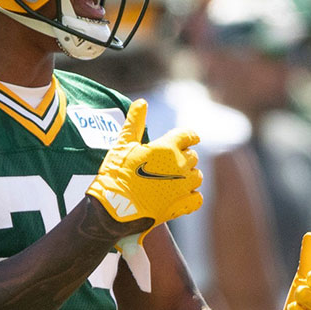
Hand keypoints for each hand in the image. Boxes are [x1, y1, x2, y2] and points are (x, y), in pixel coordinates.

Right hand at [85, 99, 203, 249]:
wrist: (113, 208)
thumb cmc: (115, 174)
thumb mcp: (122, 145)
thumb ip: (134, 122)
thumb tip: (142, 102)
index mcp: (167, 148)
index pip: (188, 136)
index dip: (190, 136)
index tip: (191, 138)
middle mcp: (179, 166)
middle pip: (193, 157)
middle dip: (184, 157)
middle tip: (171, 163)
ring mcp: (182, 187)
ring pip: (197, 177)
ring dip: (189, 176)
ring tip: (176, 179)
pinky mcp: (181, 206)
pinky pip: (197, 198)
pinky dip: (191, 196)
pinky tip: (180, 196)